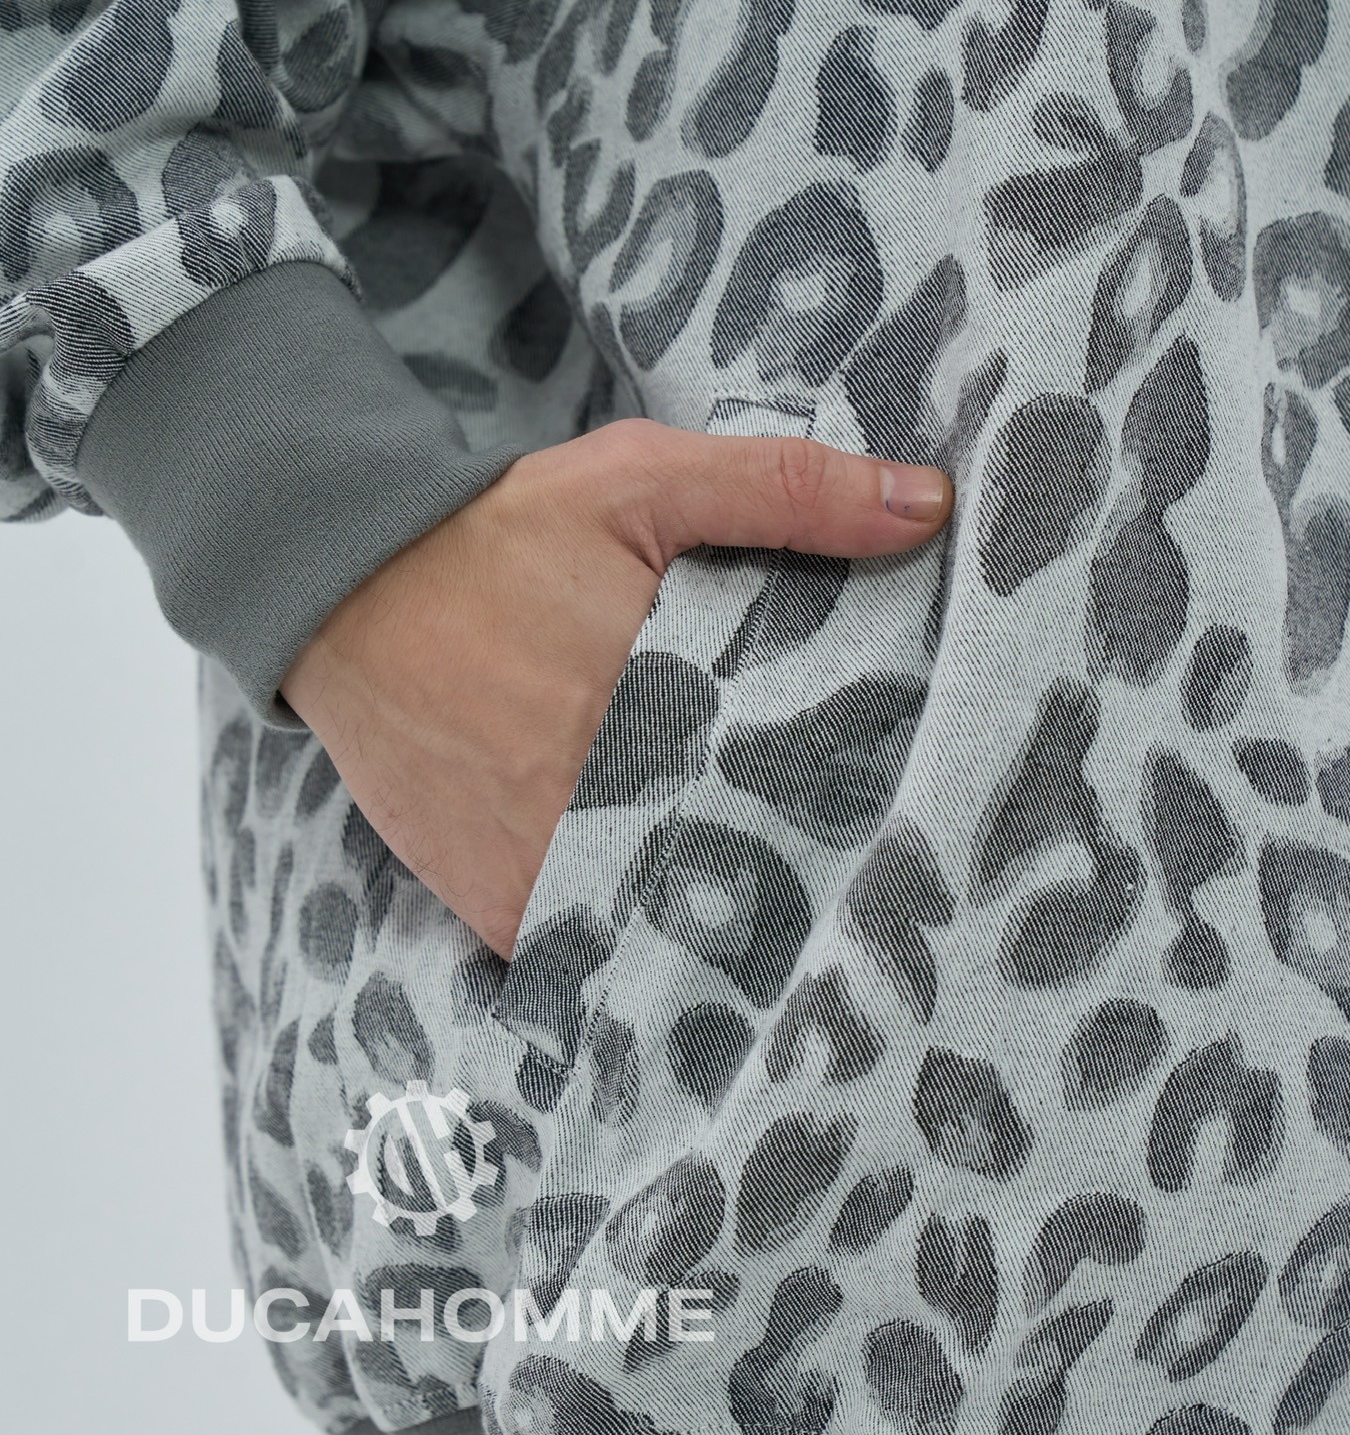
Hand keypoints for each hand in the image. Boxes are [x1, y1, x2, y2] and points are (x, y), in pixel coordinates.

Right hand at [279, 420, 953, 957]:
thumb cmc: (498, 533)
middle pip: (738, 871)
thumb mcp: (642, 481)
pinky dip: (630, 950)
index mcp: (659, 702)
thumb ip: (784, 489)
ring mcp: (541, 867)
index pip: (794, 784)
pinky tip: (679, 939)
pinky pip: (587, 953)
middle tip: (858, 880)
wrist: (338, 586)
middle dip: (792, 872)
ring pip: (667, 927)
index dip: (850, 805)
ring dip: (715, 922)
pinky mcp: (495, 903)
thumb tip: (927, 503)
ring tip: (779, 919)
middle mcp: (600, 801)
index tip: (895, 816)